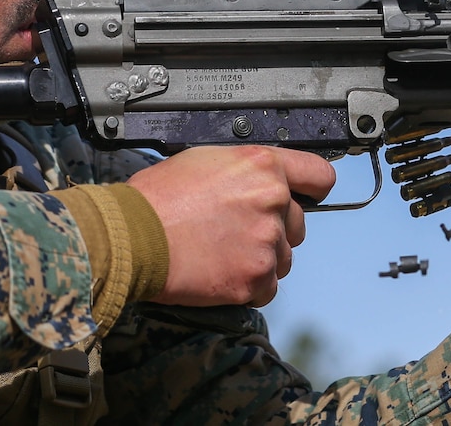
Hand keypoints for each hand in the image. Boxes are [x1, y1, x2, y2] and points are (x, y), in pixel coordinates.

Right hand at [127, 145, 335, 307]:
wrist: (132, 237)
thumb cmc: (158, 198)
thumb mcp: (206, 160)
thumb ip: (246, 171)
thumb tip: (262, 182)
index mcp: (262, 167)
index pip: (318, 175)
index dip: (313, 188)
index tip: (309, 196)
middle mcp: (272, 201)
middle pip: (297, 223)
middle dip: (273, 229)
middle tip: (235, 231)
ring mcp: (266, 242)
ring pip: (283, 257)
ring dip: (260, 259)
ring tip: (221, 252)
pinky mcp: (254, 278)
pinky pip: (267, 288)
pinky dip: (247, 286)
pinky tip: (219, 271)